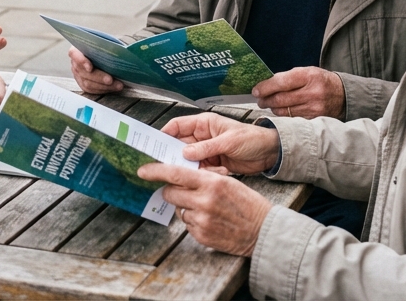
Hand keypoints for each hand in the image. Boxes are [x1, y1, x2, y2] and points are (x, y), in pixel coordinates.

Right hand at [68, 47, 122, 93]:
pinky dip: (104, 89)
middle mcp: (75, 63)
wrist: (104, 53)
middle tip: (110, 80)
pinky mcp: (83, 84)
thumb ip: (109, 45)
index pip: (74, 54)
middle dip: (99, 77)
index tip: (90, 67)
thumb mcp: (105, 42)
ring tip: (118, 85)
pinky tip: (114, 88)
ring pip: (88, 83)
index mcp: (78, 49)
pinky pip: (92, 90)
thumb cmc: (104, 46)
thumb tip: (123, 49)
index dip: (81, 61)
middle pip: (84, 72)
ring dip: (104, 86)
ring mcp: (78, 75)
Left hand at [135, 164, 271, 256]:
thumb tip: (180, 176)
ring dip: (185, 207)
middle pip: (170, 192)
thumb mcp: (228, 182)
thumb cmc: (247, 203)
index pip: (175, 173)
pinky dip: (194, 221)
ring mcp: (202, 220)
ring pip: (178, 209)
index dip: (156, 171)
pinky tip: (210, 220)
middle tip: (181, 191)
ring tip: (206, 208)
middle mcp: (204, 201)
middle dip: (171, 191)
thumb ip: (203, 178)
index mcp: (211, 183)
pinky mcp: (202, 236)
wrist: (263, 231)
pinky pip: (187, 224)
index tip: (142, 170)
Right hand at [161, 113, 281, 173]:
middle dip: (175, 156)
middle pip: (179, 145)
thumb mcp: (229, 141)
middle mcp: (202, 137)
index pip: (177, 126)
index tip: (155, 145)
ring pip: (189, 161)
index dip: (164, 134)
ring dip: (193, 168)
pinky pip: (201, 170)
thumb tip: (184, 153)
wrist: (270, 153)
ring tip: (203, 172)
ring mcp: (206, 151)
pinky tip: (220, 172)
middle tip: (169, 166)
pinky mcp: (212, 164)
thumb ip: (206, 148)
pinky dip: (207, 174)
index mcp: (204, 124)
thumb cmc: (251, 139)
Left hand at [252, 67, 344, 118]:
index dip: (265, 87)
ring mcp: (314, 108)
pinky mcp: (314, 120)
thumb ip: (287, 77)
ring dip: (273, 108)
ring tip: (269, 104)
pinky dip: (283, 116)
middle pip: (280, 99)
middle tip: (259, 99)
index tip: (256, 90)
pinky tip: (280, 111)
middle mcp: (312, 93)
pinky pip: (292, 119)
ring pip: (284, 111)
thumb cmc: (320, 81)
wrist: (343, 95)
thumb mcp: (306, 72)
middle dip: (266, 100)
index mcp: (309, 76)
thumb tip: (266, 85)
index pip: (281, 82)